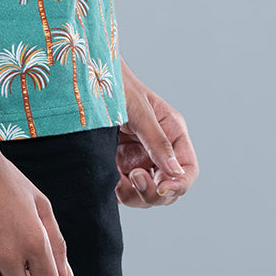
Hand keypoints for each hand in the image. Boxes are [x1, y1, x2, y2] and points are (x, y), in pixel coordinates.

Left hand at [116, 60, 197, 208]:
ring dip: (135, 195)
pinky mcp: (119, 165)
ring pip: (147, 196)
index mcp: (172, 133)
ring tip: (120, 178)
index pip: (187, 169)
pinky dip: (119, 192)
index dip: (179, 184)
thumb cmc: (118, 85)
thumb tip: (176, 172)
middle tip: (134, 177)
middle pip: (168, 188)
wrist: (87, 79)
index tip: (162, 189)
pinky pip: (125, 191)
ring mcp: (139, 159)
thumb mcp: (140, 111)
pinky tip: (110, 179)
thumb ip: (157, 141)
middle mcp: (159, 151)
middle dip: (154, 193)